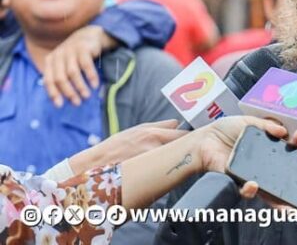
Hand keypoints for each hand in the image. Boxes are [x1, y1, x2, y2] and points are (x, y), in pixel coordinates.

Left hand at [43, 25, 117, 106]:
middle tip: (77, 102)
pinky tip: (95, 85)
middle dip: (69, 92)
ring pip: (73, 73)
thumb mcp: (64, 64)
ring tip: (87, 96)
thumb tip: (58, 100)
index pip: (49, 80)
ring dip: (80, 86)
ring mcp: (70, 51)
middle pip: (60, 78)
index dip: (53, 93)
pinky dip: (91, 76)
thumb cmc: (75, 55)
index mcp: (50, 61)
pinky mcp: (83, 48)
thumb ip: (59, 77)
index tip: (60, 105)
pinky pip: (86, 65)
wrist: (89, 35)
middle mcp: (58, 55)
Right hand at [70, 119, 186, 174]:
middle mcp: (154, 148)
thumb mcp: (135, 131)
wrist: (93, 167)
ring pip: (176, 162)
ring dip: (180, 162)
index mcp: (152, 134)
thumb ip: (158, 127)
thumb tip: (176, 122)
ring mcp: (151, 164)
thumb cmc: (114, 147)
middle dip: (190, 150)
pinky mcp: (148, 178)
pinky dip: (170, 175)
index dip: (191, 137)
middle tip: (195, 151)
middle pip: (183, 148)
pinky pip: (165, 176)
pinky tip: (170, 175)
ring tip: (182, 164)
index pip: (183, 134)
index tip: (198, 139)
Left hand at [195, 116, 296, 198]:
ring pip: (270, 192)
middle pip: (285, 176)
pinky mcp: (238, 183)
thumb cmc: (225, 130)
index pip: (288, 149)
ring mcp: (252, 175)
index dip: (296, 144)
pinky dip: (250, 190)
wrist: (204, 140)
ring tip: (289, 208)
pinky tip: (253, 185)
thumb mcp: (248, 122)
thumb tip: (284, 130)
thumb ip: (266, 125)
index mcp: (268, 148)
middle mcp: (263, 164)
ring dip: (281, 202)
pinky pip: (246, 192)